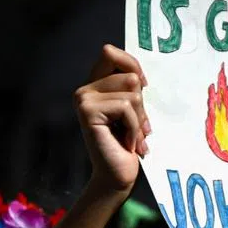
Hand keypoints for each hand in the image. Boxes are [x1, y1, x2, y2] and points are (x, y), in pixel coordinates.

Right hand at [74, 45, 151, 193]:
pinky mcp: (87, 111)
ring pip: (131, 92)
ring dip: (140, 119)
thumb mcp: (134, 109)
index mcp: (95, 84)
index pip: (111, 52)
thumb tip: (140, 74)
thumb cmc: (129, 143)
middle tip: (137, 126)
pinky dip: (134, 127)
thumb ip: (131, 87)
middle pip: (129, 74)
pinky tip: (127, 141)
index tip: (144, 88)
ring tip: (133, 136)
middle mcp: (85, 89)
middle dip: (142, 104)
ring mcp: (83, 99)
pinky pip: (125, 107)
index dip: (132, 66)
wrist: (118, 175)